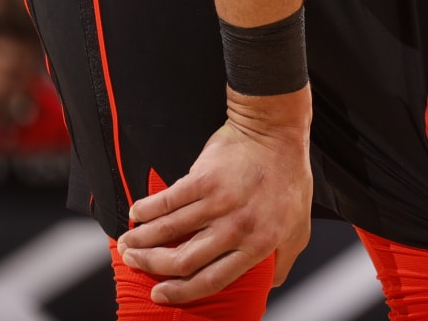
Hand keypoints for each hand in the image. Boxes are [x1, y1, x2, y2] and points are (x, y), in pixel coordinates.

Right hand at [114, 86, 312, 304]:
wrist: (276, 133)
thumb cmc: (289, 178)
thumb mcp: (299, 228)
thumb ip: (283, 261)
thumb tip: (269, 285)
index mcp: (258, 244)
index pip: (211, 280)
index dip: (181, 292)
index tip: (161, 294)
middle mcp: (236, 228)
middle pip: (183, 260)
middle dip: (152, 266)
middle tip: (135, 264)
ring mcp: (218, 202)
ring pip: (168, 231)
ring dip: (142, 240)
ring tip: (128, 244)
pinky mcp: (203, 178)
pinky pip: (167, 200)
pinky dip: (146, 209)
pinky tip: (135, 213)